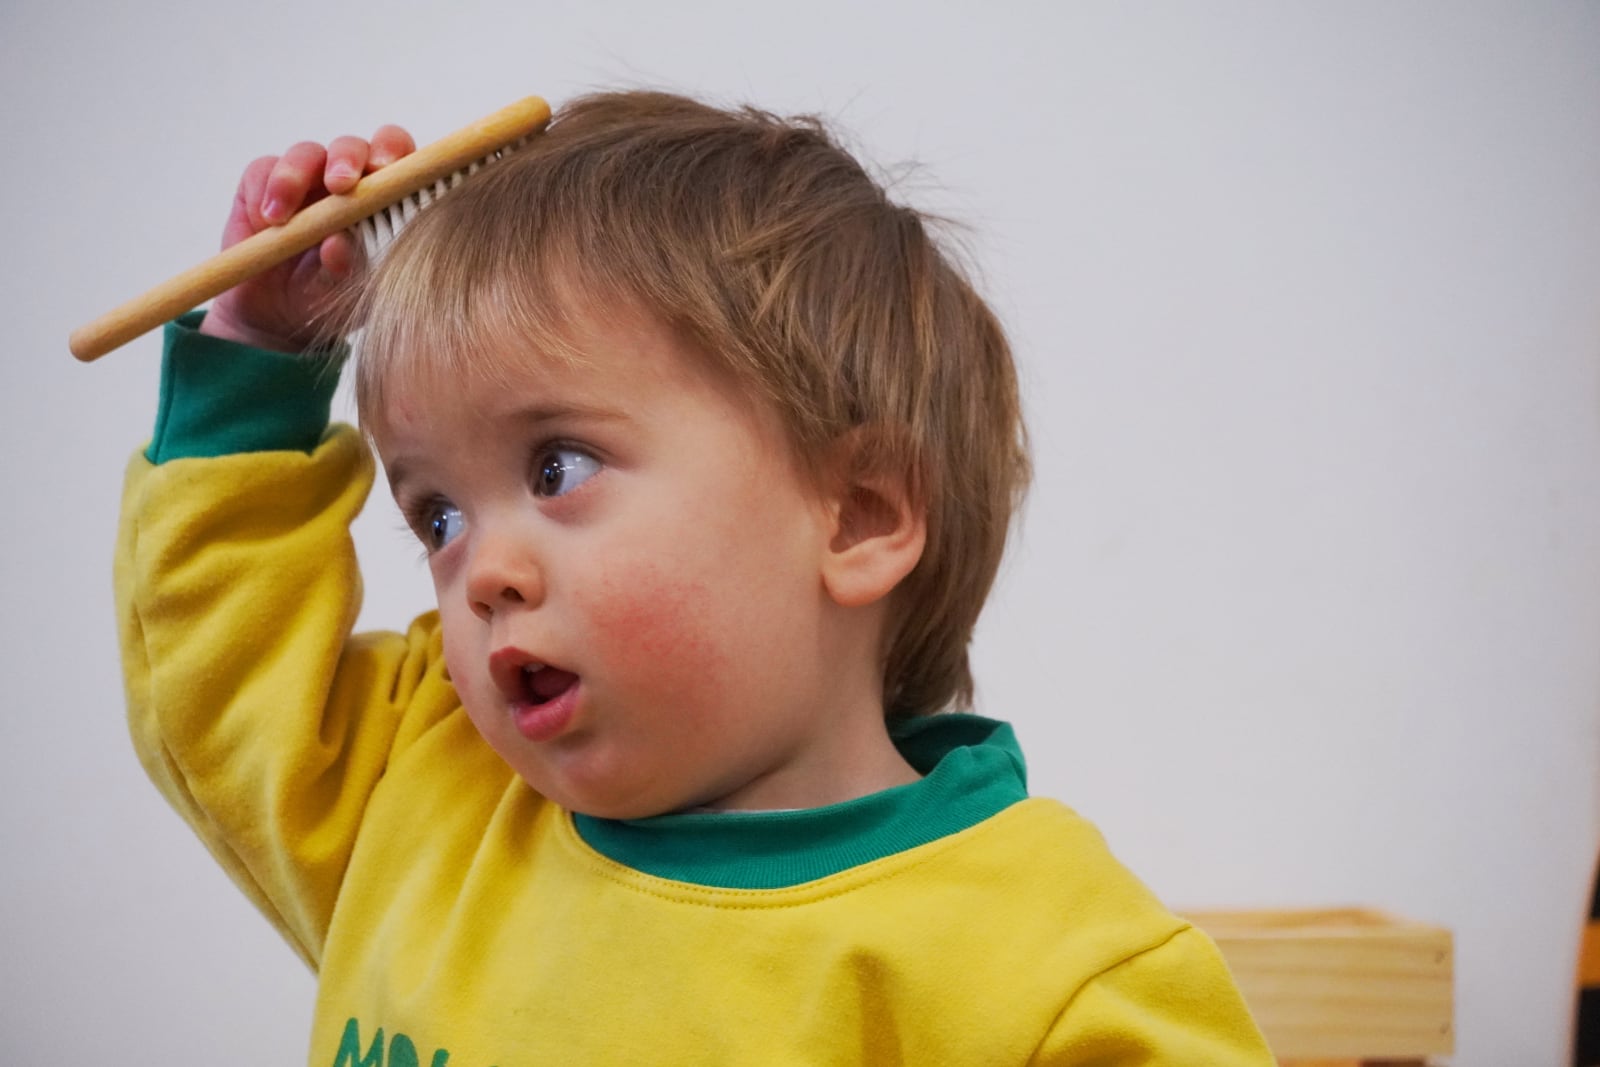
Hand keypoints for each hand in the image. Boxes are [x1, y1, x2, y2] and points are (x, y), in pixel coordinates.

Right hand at [200, 125, 416, 351]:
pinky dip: (264, 192)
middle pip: (353, 148)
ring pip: (306, 154)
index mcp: (382, 199)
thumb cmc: (329, 296)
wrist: (277, 315)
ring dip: (295, 178)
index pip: (399, 161)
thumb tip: (338, 246)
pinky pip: (263, 171)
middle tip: (340, 185)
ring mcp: (306, 178)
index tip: (386, 169)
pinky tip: (266, 222)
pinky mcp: (263, 183)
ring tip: (282, 218)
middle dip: (348, 159)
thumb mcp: (344, 293)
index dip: (394, 153)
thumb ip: (347, 269)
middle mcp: (347, 181)